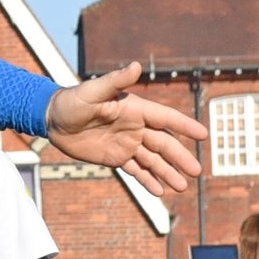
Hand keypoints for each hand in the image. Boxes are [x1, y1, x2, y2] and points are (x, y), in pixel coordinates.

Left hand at [43, 62, 205, 194]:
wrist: (54, 120)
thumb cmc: (73, 100)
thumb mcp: (93, 91)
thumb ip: (115, 81)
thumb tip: (135, 66)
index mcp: (135, 109)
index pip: (165, 118)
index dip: (184, 126)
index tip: (204, 135)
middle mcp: (136, 127)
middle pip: (163, 144)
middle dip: (180, 158)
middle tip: (196, 171)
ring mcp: (127, 143)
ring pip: (153, 161)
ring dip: (167, 173)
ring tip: (182, 187)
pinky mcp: (116, 158)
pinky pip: (136, 171)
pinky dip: (147, 181)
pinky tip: (159, 192)